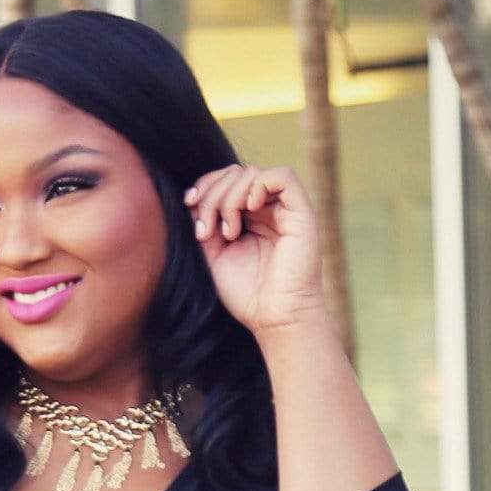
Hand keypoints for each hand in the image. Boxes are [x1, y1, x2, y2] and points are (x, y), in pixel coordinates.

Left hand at [183, 164, 327, 341]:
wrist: (275, 317)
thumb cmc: (247, 293)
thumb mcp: (214, 255)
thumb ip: (205, 223)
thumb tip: (193, 197)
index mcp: (248, 217)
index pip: (225, 180)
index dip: (205, 185)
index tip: (189, 204)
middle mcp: (267, 209)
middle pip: (235, 173)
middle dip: (212, 194)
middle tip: (207, 230)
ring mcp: (284, 209)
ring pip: (253, 173)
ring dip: (230, 197)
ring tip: (229, 233)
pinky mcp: (301, 212)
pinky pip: (283, 176)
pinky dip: (259, 185)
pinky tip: (249, 208)